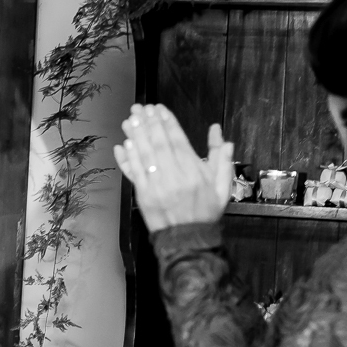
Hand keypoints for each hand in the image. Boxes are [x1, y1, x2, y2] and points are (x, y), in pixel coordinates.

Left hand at [114, 104, 232, 232]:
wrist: (188, 239)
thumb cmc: (205, 211)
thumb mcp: (222, 186)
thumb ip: (221, 158)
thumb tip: (218, 131)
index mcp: (194, 172)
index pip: (178, 140)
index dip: (167, 122)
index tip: (159, 108)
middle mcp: (174, 176)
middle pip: (159, 143)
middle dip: (149, 123)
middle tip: (141, 107)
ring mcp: (156, 186)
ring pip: (144, 155)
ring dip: (136, 135)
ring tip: (130, 118)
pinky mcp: (143, 195)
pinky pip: (134, 172)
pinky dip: (129, 157)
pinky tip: (124, 143)